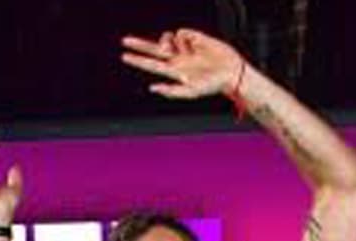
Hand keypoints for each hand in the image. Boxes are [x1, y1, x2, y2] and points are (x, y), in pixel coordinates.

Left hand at [120, 28, 244, 99]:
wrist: (231, 71)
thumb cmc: (213, 85)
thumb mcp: (192, 92)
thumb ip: (172, 92)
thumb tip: (152, 88)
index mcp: (174, 72)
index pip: (151, 65)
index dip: (137, 60)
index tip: (124, 56)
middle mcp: (177, 59)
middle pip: (153, 49)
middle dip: (139, 45)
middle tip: (125, 41)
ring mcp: (185, 47)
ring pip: (167, 37)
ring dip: (169, 41)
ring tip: (181, 50)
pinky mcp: (195, 37)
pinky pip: (182, 33)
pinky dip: (186, 38)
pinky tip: (196, 45)